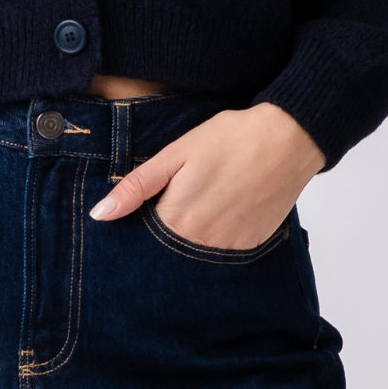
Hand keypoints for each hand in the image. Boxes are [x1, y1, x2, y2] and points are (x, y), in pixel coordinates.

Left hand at [88, 102, 324, 247]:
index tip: (152, 204)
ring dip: (195, 232)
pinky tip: (227, 205)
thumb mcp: (175, 154)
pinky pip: (225, 249)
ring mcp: (231, 248)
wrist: (287, 138)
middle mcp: (203, 244)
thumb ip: (137, 187)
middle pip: (171, 247)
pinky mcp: (252, 244)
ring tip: (208, 196)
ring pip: (198, 250)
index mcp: (178, 221)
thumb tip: (100, 215)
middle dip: (168, 228)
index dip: (145, 219)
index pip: (145, 238)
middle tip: (185, 195)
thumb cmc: (229, 138)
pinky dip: (220, 233)